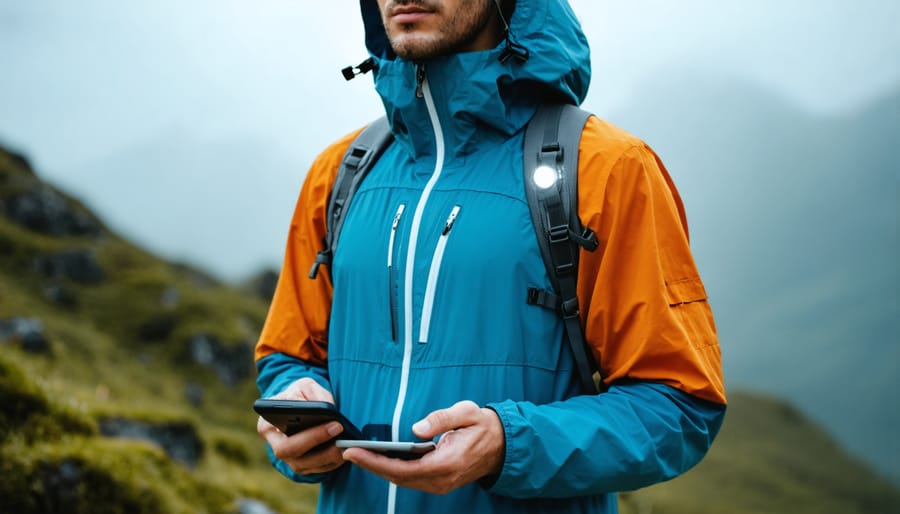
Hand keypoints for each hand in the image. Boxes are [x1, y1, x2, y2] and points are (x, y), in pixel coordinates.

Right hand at [257, 378, 345, 474]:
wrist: (299, 402)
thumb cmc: (299, 393)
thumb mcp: (305, 386)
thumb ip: (315, 394)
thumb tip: (329, 410)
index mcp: (267, 427)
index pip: (285, 441)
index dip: (311, 437)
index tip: (335, 424)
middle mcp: (275, 447)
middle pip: (295, 458)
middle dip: (323, 449)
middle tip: (344, 433)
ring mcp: (288, 458)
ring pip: (307, 467)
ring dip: (330, 458)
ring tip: (348, 443)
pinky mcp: (302, 464)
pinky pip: (317, 469)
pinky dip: (333, 462)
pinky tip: (346, 449)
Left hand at [341, 400, 504, 494]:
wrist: (503, 446)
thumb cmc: (484, 426)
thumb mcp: (468, 413)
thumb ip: (442, 418)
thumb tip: (417, 428)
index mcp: (446, 463)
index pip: (403, 468)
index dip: (375, 462)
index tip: (355, 451)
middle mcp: (441, 479)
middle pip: (398, 478)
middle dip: (371, 465)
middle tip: (348, 452)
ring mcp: (441, 484)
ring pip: (403, 480)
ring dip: (380, 468)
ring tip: (359, 453)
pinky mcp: (439, 482)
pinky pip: (411, 478)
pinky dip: (392, 470)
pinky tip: (380, 458)